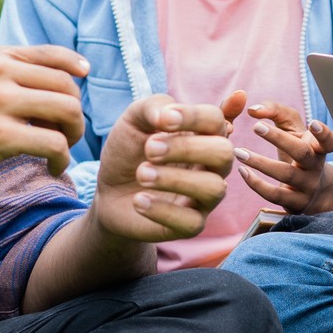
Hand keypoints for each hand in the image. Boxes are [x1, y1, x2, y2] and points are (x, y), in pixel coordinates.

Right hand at [0, 44, 89, 188]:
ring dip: (74, 134)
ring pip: (67, 111)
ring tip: (61, 149)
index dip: (75, 66)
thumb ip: (6, 70)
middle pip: (67, 85)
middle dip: (75, 111)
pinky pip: (53, 143)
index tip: (84, 78)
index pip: (51, 54)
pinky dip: (62, 158)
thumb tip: (57, 76)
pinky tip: (53, 167)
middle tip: (67, 132)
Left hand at [91, 94, 236, 241]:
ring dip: (174, 179)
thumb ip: (155, 107)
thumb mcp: (135, 120)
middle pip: (224, 153)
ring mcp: (205, 196)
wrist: (108, 190)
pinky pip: (192, 222)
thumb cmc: (130, 151)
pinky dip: (163, 210)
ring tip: (141, 174)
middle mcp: (213, 165)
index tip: (164, 119)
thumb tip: (171, 114)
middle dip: (187, 148)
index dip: (193, 117)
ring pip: (213, 188)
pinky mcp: (192, 225)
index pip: (216, 120)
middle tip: (149, 149)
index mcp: (205, 134)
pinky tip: (138, 200)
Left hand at [236, 102, 332, 213]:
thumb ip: (276, 112)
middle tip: (257, 126)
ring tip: (239, 152)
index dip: (324, 133)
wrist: (310, 192)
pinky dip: (256, 184)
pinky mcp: (295, 203)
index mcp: (318, 149)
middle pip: (302, 153)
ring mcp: (307, 187)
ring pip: (286, 174)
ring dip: (260, 162)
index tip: (313, 123)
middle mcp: (316, 167)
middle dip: (279, 139)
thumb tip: (253, 110)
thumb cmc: (296, 153)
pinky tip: (242, 171)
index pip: (329, 141)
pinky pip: (275, 195)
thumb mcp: (293, 130)